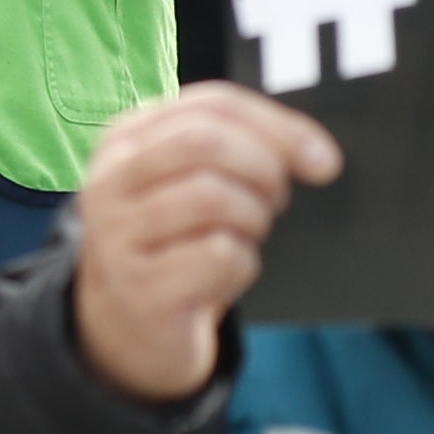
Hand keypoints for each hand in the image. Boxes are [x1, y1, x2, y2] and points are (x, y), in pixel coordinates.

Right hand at [65, 83, 339, 402]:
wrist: (125, 329)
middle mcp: (111, 181)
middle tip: (275, 201)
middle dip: (263, 169)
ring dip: (252, 220)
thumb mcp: (193, 181)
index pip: (212, 104)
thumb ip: (245, 148)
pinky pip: (219, 256)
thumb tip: (319, 157)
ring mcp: (117, 236)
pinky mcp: (139, 289)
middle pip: (205, 143)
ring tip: (244, 237)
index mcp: (126, 139)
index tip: (322, 160)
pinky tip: (224, 275)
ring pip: (212, 197)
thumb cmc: (175, 243)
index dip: (278, 127)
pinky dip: (242, 265)